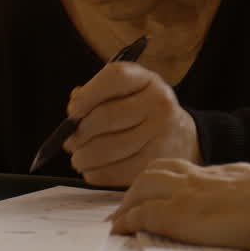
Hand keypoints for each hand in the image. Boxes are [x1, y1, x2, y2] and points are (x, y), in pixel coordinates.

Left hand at [63, 62, 200, 186]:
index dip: (89, 94)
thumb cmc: (141, 112)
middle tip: (69, 143)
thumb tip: (74, 110)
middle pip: (107, 117)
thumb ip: (97, 94)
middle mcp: (159, 103)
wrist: (180, 137)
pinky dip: (97, 174)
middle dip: (80, 133)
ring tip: (79, 159)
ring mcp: (161, 134)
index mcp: (148, 80)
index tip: (72, 111)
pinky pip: (116, 171)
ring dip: (84, 157)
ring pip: (108, 148)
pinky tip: (94, 170)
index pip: (116, 77)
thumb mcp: (126, 92)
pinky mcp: (156, 161)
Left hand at [110, 159, 249, 250]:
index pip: (194, 172)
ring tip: (121, 218)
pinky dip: (126, 220)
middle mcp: (208, 177)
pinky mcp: (178, 214)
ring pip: (145, 183)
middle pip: (163, 169)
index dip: (175, 181)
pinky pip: (141, 213)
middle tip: (131, 204)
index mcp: (232, 174)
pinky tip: (119, 231)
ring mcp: (191, 193)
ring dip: (129, 200)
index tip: (168, 194)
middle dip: (143, 184)